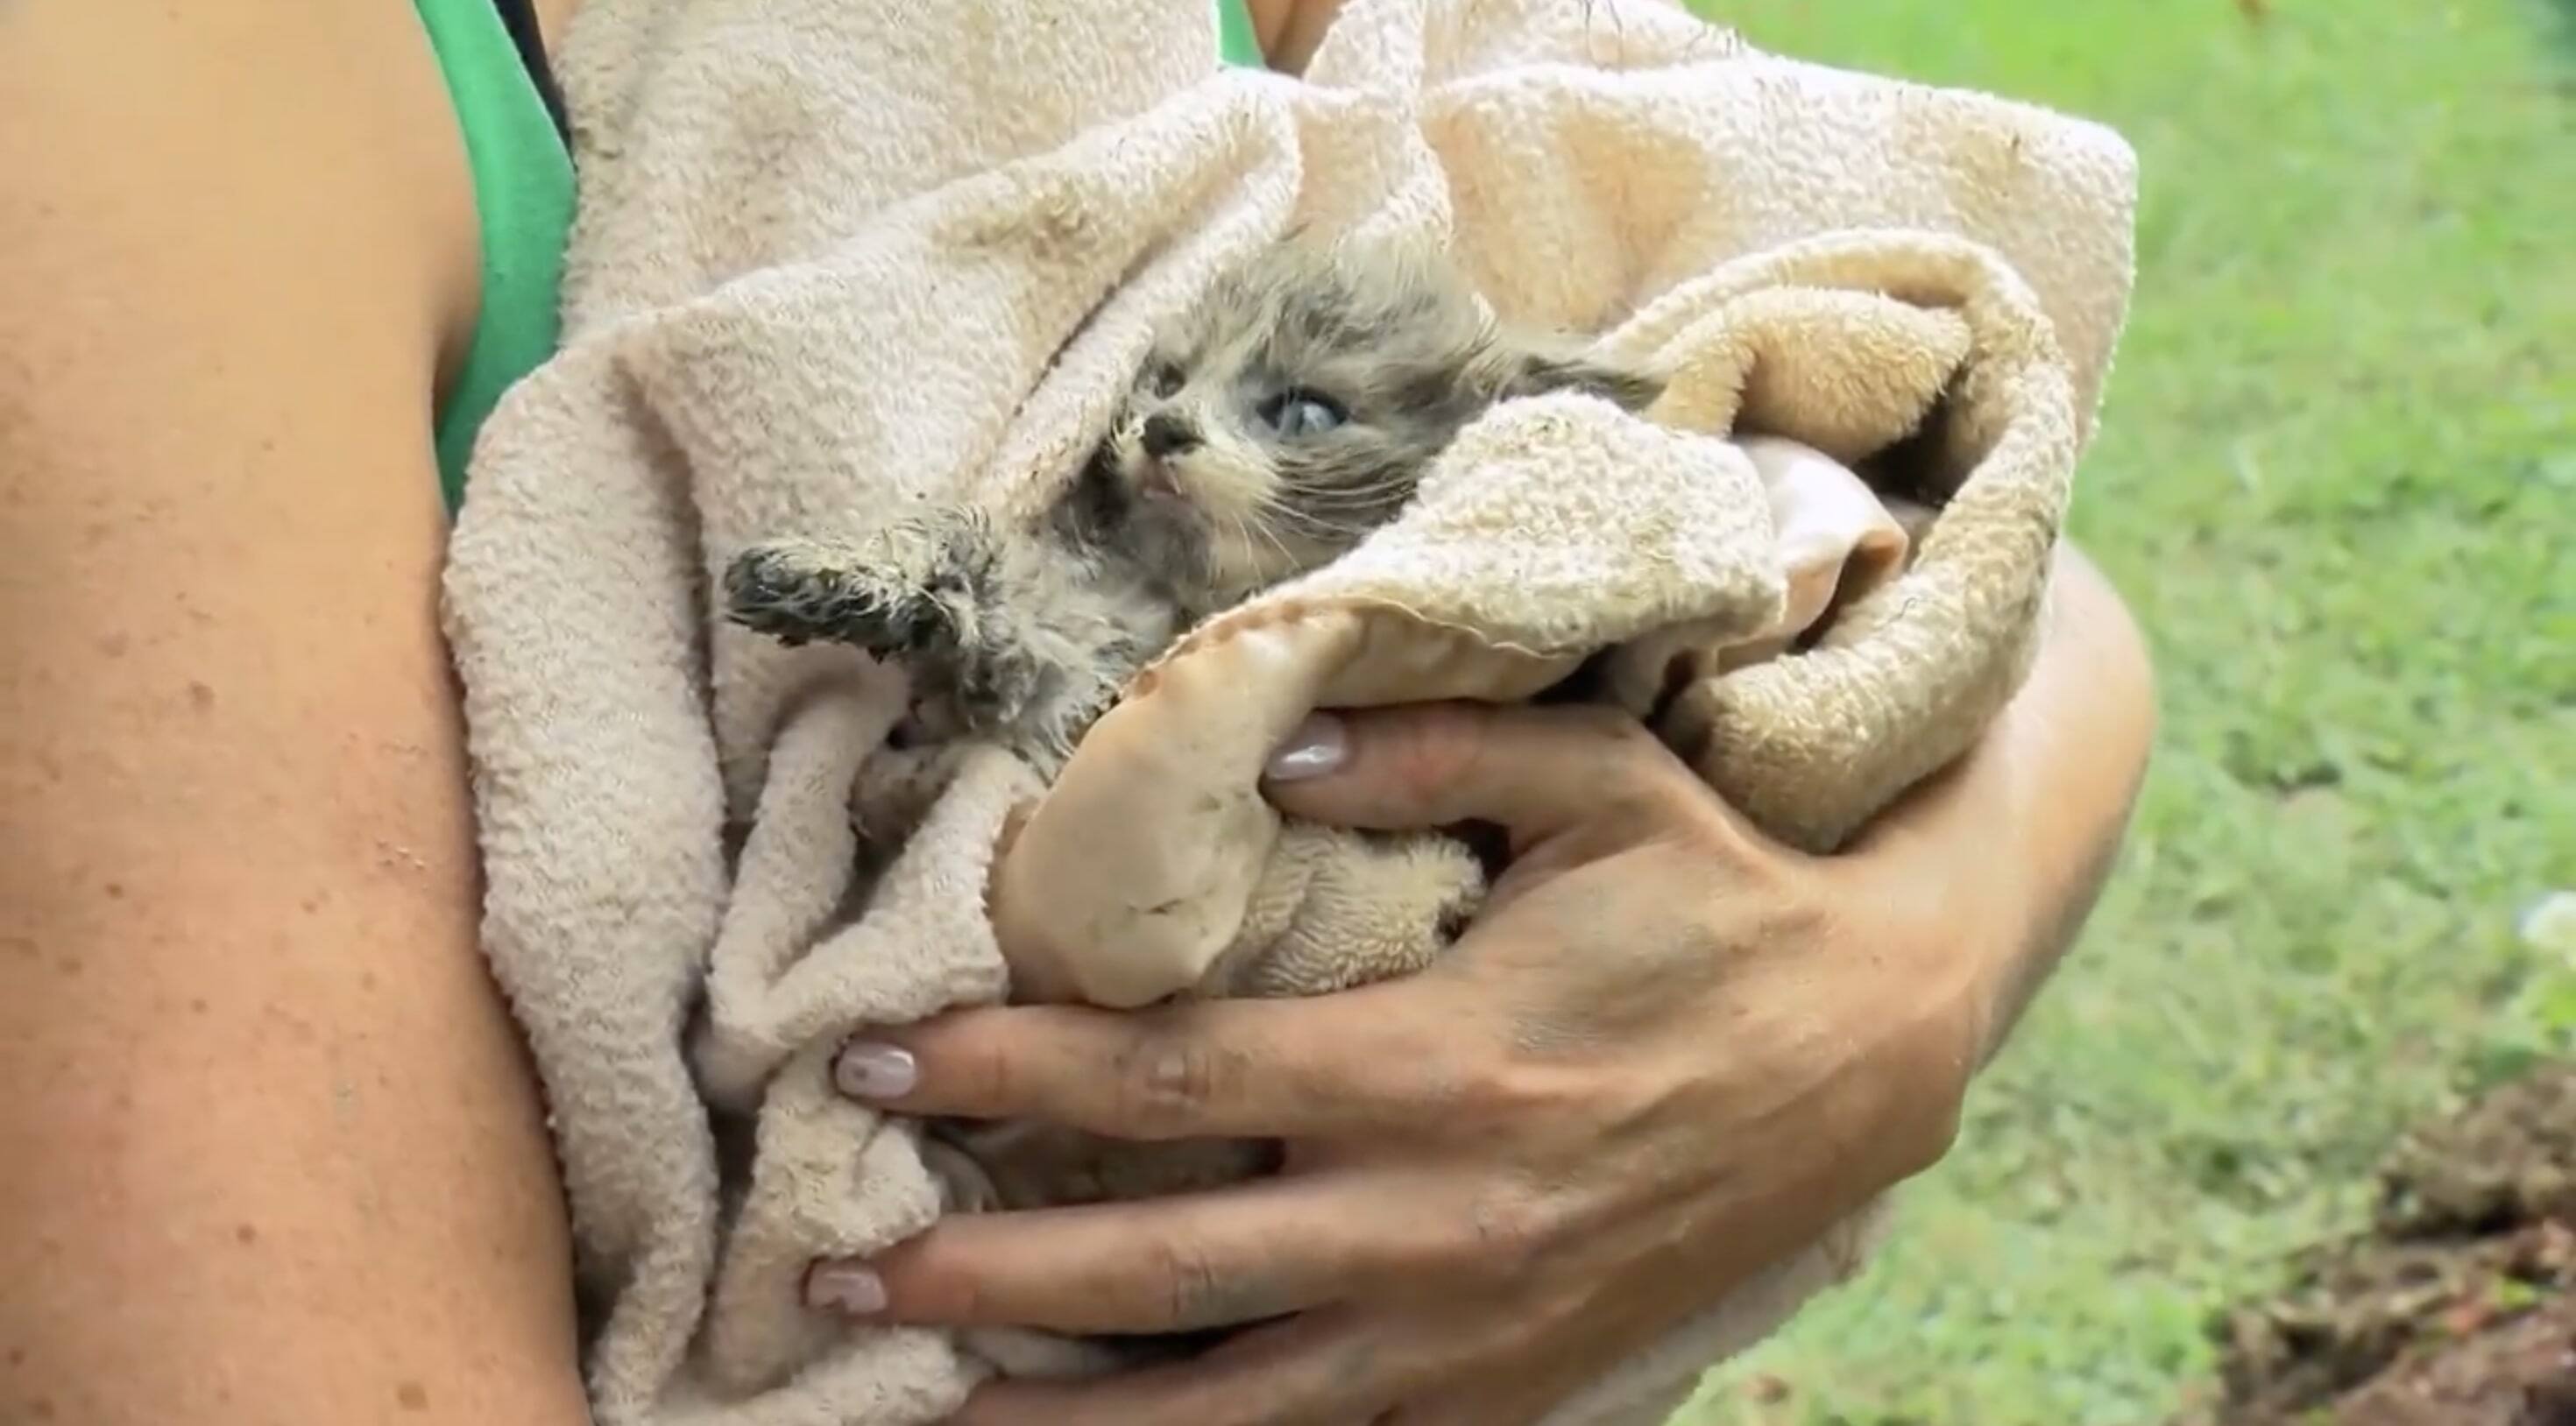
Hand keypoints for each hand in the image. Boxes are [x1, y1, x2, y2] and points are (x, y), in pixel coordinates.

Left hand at [810, 701, 2003, 1424]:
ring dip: (1063, 1421)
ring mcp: (1473, 1330)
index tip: (882, 1060)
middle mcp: (1436, 1217)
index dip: (1011, 1069)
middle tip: (837, 1275)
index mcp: (1436, 1060)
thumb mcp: (1597, 783)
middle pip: (1160, 1266)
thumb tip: (1259, 752)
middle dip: (982, 1269)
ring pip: (1229, 1406)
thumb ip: (1425, 753)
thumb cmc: (1717, 899)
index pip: (1170, 1076)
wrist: (1873, 1051)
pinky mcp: (1513, 1391)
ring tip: (921, 1416)